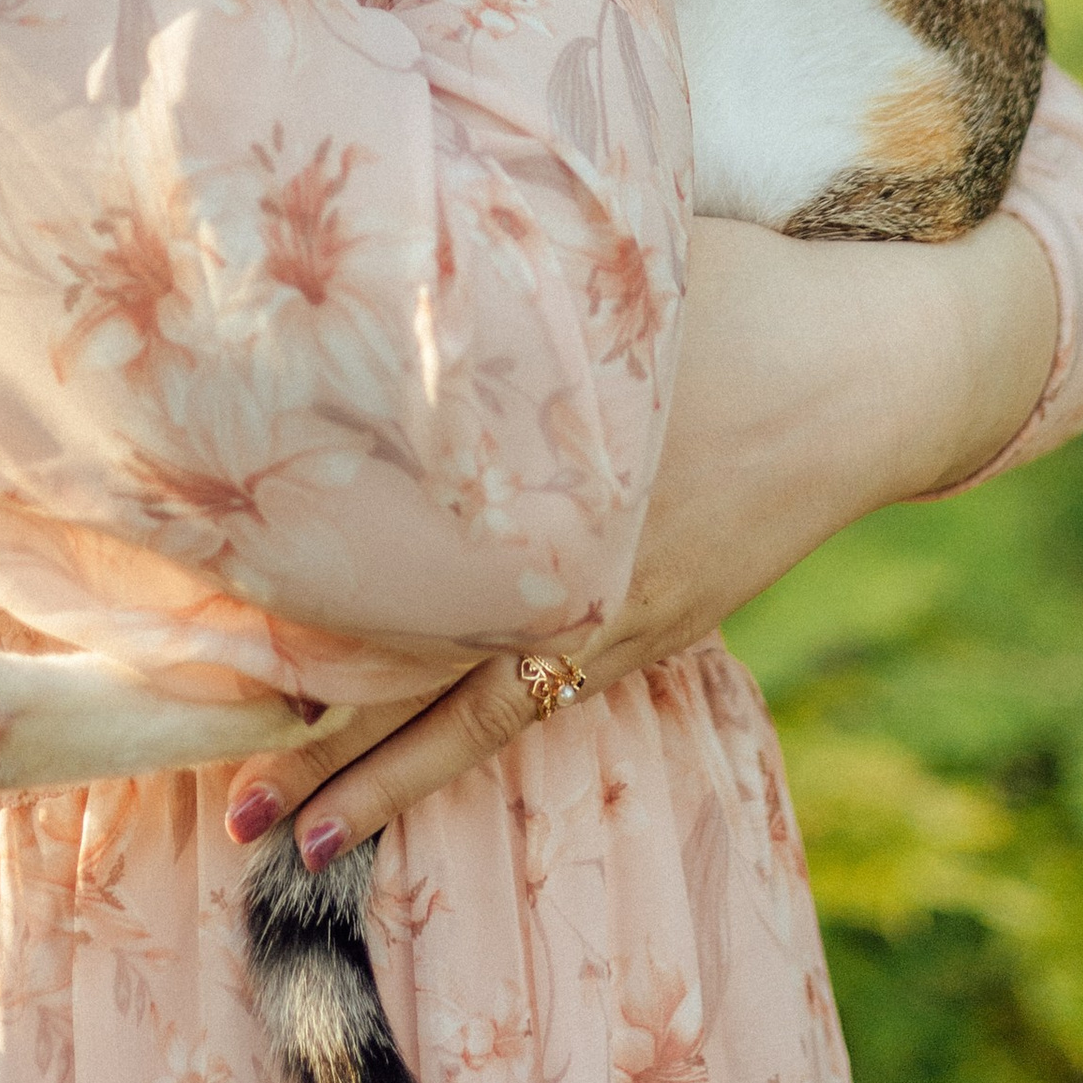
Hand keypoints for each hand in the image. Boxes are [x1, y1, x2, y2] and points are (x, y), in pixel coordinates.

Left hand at [222, 207, 1058, 868]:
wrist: (870, 371)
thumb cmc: (738, 290)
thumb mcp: (614, 263)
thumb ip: (502, 273)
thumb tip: (383, 241)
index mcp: (545, 483)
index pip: (397, 576)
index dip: (301, 622)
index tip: (211, 665)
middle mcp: (570, 571)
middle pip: (418, 669)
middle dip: (319, 734)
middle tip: (228, 804)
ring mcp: (613, 615)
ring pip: (471, 716)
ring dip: (381, 776)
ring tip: (289, 841)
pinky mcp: (648, 630)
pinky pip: (537, 705)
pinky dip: (462, 749)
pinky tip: (404, 791)